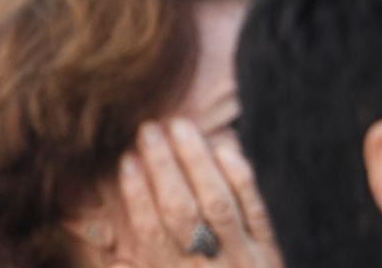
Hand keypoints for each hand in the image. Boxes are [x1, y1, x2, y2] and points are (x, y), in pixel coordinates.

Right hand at [110, 119, 279, 267]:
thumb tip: (112, 256)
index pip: (150, 231)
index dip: (136, 194)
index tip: (127, 160)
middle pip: (180, 211)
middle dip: (162, 167)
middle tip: (149, 130)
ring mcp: (242, 259)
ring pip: (216, 202)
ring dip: (196, 161)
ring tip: (179, 126)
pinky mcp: (269, 252)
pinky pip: (256, 211)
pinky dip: (240, 179)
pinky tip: (224, 149)